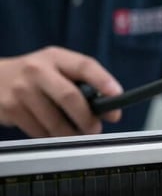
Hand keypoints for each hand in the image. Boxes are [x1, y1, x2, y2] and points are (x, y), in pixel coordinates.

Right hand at [0, 47, 122, 137]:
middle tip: (95, 129)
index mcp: (56, 58)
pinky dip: (53, 137)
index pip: (84, 66)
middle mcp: (37, 70)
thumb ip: (85, 85)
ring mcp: (22, 90)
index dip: (103, 81)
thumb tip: (111, 112)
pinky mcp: (11, 109)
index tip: (117, 95)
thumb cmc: (36, 77)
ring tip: (76, 134)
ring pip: (56, 121)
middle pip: (70, 97)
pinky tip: (54, 132)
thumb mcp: (58, 70)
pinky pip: (40, 132)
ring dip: (72, 134)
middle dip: (88, 119)